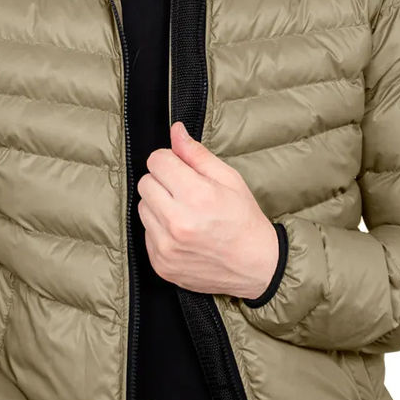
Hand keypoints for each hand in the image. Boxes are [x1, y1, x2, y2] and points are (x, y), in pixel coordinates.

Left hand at [137, 120, 278, 298]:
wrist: (257, 267)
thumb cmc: (245, 221)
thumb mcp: (229, 180)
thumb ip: (197, 155)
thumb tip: (175, 131)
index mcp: (196, 196)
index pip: (157, 161)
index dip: (170, 161)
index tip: (181, 169)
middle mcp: (177, 222)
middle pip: (145, 183)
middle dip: (162, 182)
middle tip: (185, 192)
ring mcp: (166, 246)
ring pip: (143, 208)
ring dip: (159, 206)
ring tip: (185, 214)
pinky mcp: (160, 264)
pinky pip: (146, 234)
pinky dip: (160, 230)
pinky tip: (182, 234)